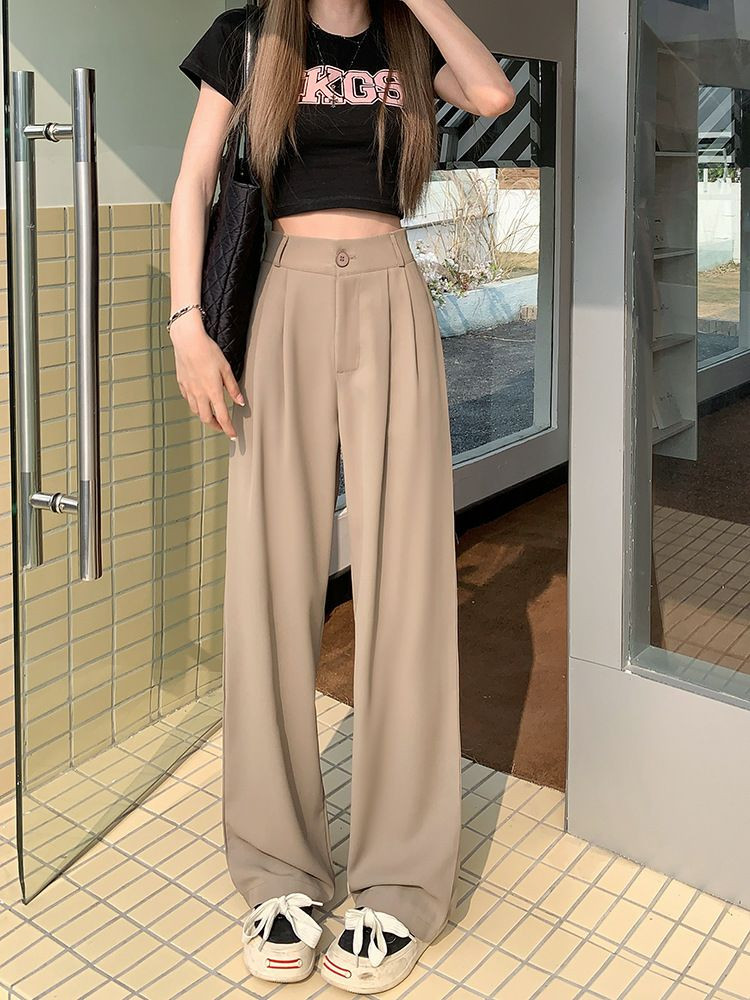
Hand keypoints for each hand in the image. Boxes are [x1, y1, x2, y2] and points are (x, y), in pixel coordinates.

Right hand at [170, 313, 243, 438]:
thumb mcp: (226, 369)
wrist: (187, 341)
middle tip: (223, 427)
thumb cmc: (207, 351)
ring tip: (212, 416)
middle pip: (207, 419)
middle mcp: (199, 394)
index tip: (233, 435)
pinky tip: (199, 401)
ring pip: (196, 411)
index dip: (228, 429)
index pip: (223, 417)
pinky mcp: (182, 384)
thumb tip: (240, 401)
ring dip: (205, 417)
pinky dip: (195, 405)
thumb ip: (233, 388)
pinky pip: (188, 400)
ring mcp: (189, 390)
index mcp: (213, 392)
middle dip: (216, 426)